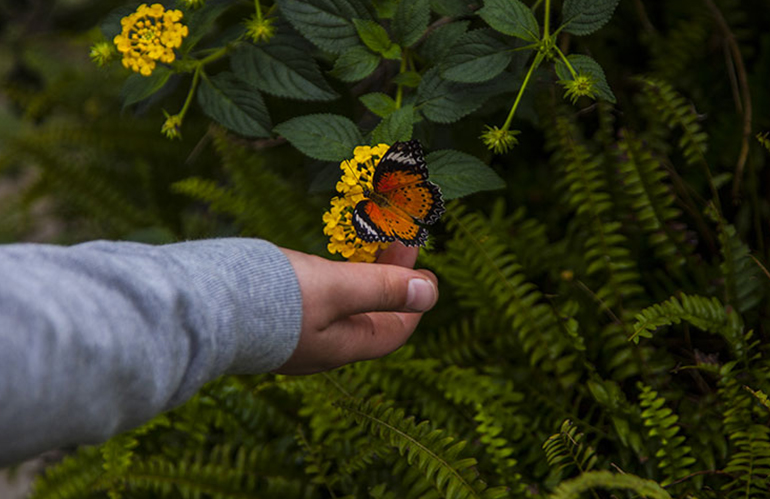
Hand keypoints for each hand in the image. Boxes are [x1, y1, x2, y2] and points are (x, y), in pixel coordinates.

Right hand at [275, 243, 437, 373]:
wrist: (203, 309)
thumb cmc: (272, 300)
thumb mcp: (335, 289)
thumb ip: (381, 290)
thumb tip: (429, 293)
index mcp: (341, 347)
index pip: (394, 331)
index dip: (415, 301)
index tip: (426, 269)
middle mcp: (319, 348)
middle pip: (369, 316)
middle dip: (389, 279)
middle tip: (399, 241)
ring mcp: (292, 337)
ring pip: (339, 307)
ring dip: (359, 277)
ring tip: (366, 244)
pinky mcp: (268, 321)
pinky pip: (313, 302)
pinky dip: (329, 280)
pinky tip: (321, 264)